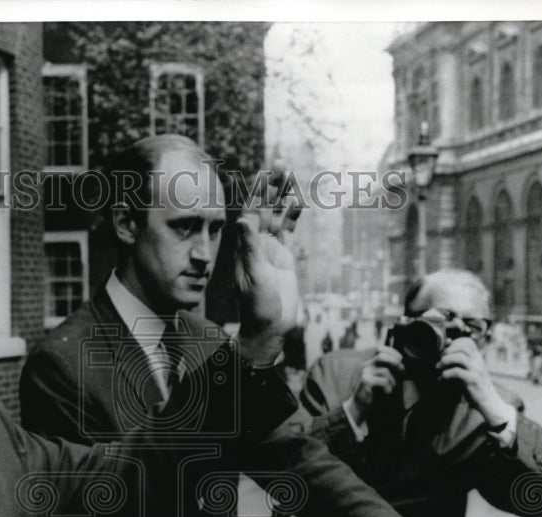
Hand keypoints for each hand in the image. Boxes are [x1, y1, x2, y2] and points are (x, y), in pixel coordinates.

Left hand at [235, 164, 301, 364]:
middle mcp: (256, 244)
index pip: (250, 212)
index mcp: (245, 247)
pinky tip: (299, 201)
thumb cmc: (257, 306)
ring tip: (290, 175)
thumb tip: (242, 219)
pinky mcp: (284, 257)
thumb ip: (250, 247)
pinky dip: (293, 217)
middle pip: (264, 208)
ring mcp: (271, 249)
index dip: (256, 192)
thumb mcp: (254, 275)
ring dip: (283, 196)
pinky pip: (289, 232)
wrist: (270, 327)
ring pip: (278, 216)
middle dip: (271, 187)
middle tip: (279, 164)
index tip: (262, 172)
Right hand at [349, 346, 402, 422]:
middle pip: (381, 356)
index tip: (400, 359)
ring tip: (391, 388)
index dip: (392, 351)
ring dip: (392, 381)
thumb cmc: (374, 391)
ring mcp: (365, 373)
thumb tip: (402, 365)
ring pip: (385, 371)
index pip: (380, 349)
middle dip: (394, 361)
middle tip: (401, 369)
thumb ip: (390, 370)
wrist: (360, 404)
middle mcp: (366, 366)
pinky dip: (388, 388)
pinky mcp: (365, 381)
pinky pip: (383, 381)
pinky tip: (386, 392)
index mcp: (370, 363)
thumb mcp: (382, 378)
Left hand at [436, 338, 513, 426]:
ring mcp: (477, 370)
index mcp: (477, 358)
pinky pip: (458, 372)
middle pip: (463, 346)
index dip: (454, 344)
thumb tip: (443, 354)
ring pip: (460, 357)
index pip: (467, 341)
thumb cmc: (474, 386)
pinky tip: (442, 378)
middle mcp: (478, 361)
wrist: (488, 402)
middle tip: (440, 361)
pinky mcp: (473, 380)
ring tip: (439, 368)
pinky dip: (446, 373)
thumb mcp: (469, 371)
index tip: (445, 353)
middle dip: (447, 351)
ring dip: (446, 361)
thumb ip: (460, 362)